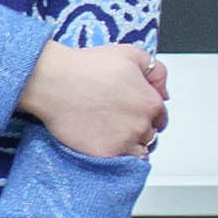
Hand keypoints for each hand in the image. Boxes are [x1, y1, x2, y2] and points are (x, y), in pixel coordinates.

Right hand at [25, 40, 168, 162]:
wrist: (52, 82)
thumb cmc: (86, 67)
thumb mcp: (132, 54)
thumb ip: (157, 72)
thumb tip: (164, 93)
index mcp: (151, 102)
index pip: (160, 117)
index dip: (146, 114)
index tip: (133, 113)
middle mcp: (141, 124)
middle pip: (150, 135)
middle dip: (138, 129)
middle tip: (118, 122)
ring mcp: (124, 141)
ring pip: (138, 152)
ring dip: (130, 146)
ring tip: (111, 135)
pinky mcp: (105, 154)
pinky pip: (120, 164)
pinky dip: (116, 157)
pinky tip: (104, 144)